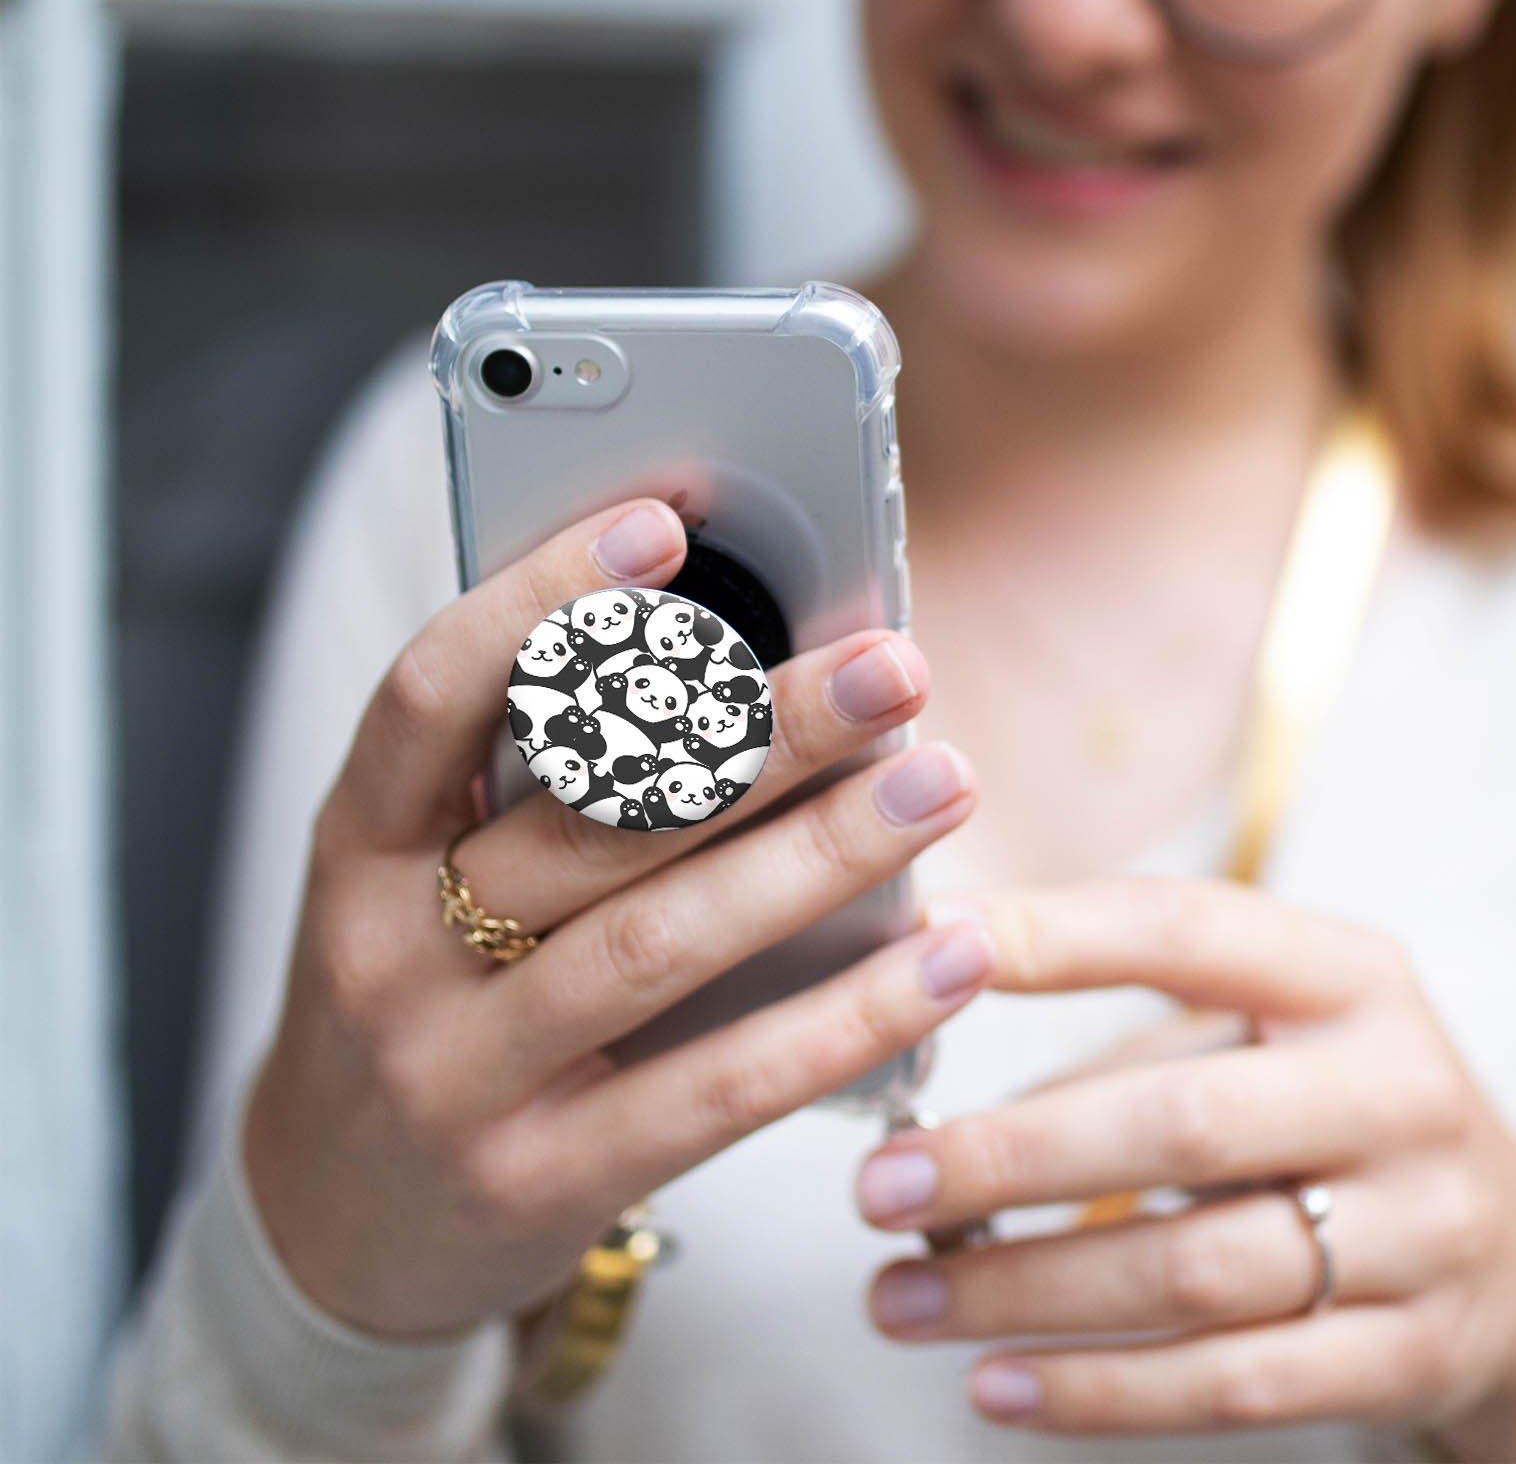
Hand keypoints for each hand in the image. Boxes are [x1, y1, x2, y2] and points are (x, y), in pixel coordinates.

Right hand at [246, 497, 991, 1337]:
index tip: (665, 525)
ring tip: (941, 783)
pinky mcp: (540, 1180)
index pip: (430, 693)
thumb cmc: (417, 1005)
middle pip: (589, 816)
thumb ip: (533, 790)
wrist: (334, 1229)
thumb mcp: (420, 887)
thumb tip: (729, 669)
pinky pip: (713, 1090)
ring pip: (657, 941)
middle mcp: (388, 950)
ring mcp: (456, 1075)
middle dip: (757, 731)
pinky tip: (942, 958)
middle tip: (890, 665)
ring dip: (818, 855)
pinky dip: (840, 1018)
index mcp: (355, 845)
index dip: (539, 601)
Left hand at [854, 879, 1515, 1459]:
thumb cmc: (1339, 1108)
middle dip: (1009, 1156)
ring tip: (899, 1294)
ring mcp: (1418, 1232)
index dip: (1055, 936)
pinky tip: (995, 1384)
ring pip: (1190, 1271)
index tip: (932, 941)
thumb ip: (1132, 1041)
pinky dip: (1099, 1391)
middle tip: (881, 1181)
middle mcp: (1393, 1092)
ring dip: (1024, 1290)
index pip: (1185, 930)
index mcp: (1348, 977)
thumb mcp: (1271, 1031)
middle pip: (1177, 1122)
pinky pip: (1234, 1385)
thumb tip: (946, 1070)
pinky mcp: (1412, 1355)